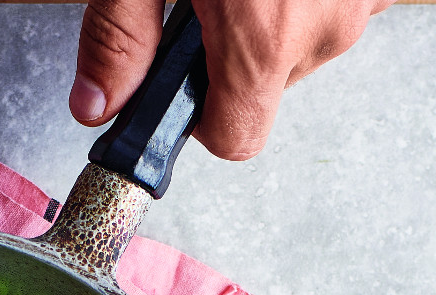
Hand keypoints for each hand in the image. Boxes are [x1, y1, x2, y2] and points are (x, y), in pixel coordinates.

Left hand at [71, 0, 390, 160]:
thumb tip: (97, 106)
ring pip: (305, 46)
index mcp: (264, 37)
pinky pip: (338, 6)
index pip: (234, 140)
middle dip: (232, 55)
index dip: (197, 120)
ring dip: (273, 19)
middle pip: (266, 92)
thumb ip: (119, 35)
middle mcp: (325, 27)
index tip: (177, 85)